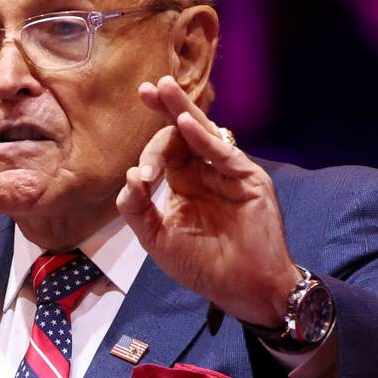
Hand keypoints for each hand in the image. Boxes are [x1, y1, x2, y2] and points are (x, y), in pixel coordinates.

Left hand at [114, 76, 297, 326]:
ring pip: (205, 134)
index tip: (141, 180)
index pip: (166, 152)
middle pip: (185, 133)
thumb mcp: (159, 239)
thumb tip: (129, 177)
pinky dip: (204, 139)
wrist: (241, 289)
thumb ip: (138, 210)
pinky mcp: (249, 181)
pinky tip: (185, 123)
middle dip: (166, 109)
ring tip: (164, 88)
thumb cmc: (203, 266)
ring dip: (183, 110)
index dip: (149, 156)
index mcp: (185, 184)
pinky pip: (224, 154)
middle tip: (147, 89)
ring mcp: (229, 174)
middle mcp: (207, 172)